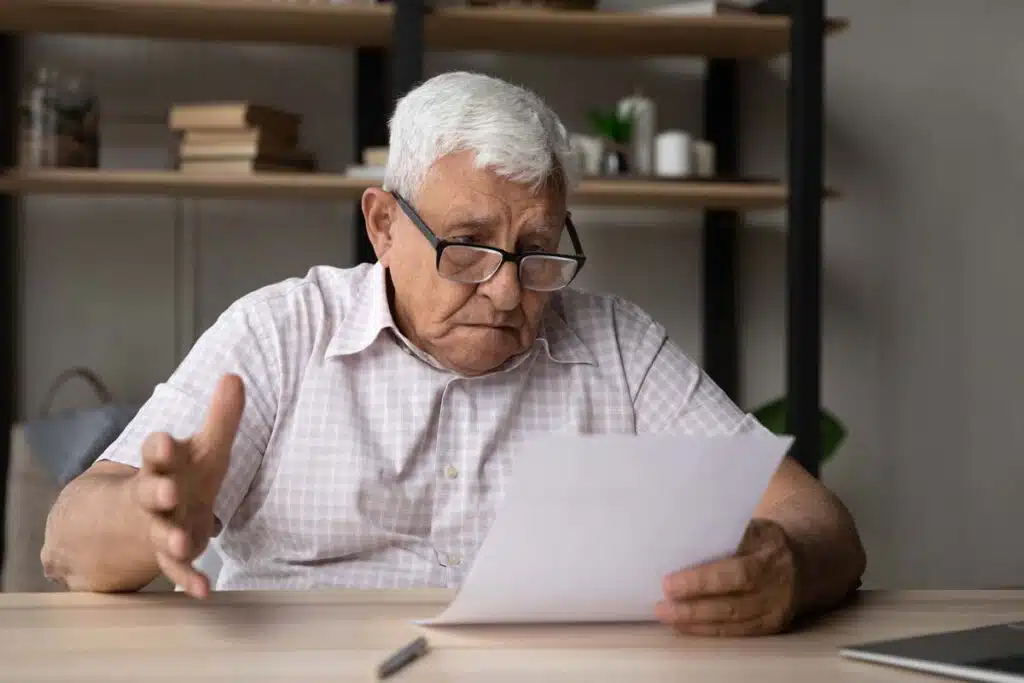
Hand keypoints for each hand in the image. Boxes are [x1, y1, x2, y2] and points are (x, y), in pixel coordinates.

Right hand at [131, 374, 243, 597]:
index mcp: (164, 464)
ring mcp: (159, 526)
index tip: (163, 442)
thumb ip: (221, 417)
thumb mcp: (203, 447)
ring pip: (161, 532)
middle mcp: (156, 495)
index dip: (160, 448)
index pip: (157, 451)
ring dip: (171, 537)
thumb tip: (235, 376)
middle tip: (167, 491)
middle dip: (158, 490)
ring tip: (182, 543)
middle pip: (151, 491)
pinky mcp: (170, 555)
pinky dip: (189, 579)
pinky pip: (177, 570)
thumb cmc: (184, 473)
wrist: (144, 516)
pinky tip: (203, 590)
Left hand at [656, 519, 798, 636]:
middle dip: (693, 607)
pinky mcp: (773, 626)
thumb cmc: (762, 541)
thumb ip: (722, 534)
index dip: (701, 581)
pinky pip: (737, 632)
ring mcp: (777, 609)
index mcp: (772, 553)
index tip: (669, 583)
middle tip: (661, 606)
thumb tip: (678, 540)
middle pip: (732, 603)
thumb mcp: (752, 527)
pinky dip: (709, 630)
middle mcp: (778, 584)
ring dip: (696, 622)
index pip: (736, 572)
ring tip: (666, 616)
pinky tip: (685, 626)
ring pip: (733, 621)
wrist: (803, 562)